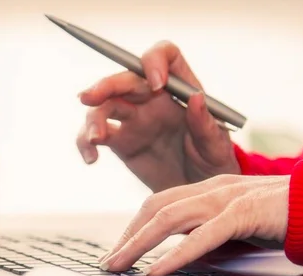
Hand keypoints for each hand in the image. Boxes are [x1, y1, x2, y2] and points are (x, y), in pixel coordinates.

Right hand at [76, 41, 240, 192]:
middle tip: (90, 97)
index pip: (165, 57)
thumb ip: (205, 123)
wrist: (196, 190)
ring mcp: (134, 118)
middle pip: (126, 78)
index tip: (156, 84)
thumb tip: (195, 97)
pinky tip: (91, 158)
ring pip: (105, 105)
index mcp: (180, 89)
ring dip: (93, 117)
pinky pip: (95, 134)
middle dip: (106, 85)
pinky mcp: (119, 141)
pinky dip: (86, 142)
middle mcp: (153, 97)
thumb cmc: (212, 163)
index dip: (155, 62)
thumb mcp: (216, 146)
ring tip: (94, 139)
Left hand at [99, 175, 289, 275]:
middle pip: (156, 208)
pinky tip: (158, 269)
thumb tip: (184, 253)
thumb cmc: (283, 215)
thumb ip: (210, 232)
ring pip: (170, 218)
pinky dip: (177, 253)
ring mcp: (227, 198)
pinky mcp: (245, 213)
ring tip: (119, 266)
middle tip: (108, 263)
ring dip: (139, 244)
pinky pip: (203, 235)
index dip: (135, 227)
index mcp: (209, 189)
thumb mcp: (237, 223)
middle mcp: (212, 189)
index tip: (119, 250)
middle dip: (127, 237)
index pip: (159, 204)